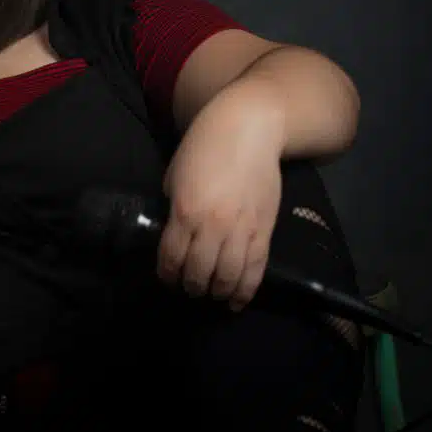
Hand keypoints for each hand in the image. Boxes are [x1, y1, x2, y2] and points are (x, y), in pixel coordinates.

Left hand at [156, 79, 283, 310]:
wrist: (249, 130)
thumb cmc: (204, 146)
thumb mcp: (176, 173)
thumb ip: (174, 203)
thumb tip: (173, 227)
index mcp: (184, 210)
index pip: (171, 256)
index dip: (167, 273)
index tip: (167, 278)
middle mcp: (212, 225)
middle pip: (199, 272)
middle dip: (191, 286)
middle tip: (189, 289)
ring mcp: (241, 230)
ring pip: (228, 276)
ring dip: (217, 292)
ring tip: (211, 294)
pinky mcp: (264, 230)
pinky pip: (255, 269)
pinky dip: (245, 290)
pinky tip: (236, 301)